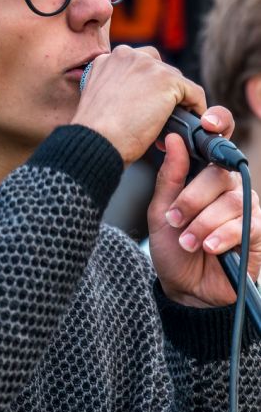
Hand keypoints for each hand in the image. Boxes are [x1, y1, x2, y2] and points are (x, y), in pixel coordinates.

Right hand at [72, 46, 206, 164]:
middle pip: (159, 69)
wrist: (95, 141)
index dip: (146, 87)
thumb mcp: (99, 99)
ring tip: (174, 123)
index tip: (147, 106)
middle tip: (161, 117)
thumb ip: (115, 89)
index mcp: (108, 59)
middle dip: (162, 92)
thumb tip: (137, 99)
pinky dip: (196, 108)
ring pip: (176, 81)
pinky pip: (193, 92)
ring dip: (177, 101)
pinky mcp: (167, 80)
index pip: (139, 66)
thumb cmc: (94, 132)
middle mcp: (127, 55)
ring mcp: (148, 65)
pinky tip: (191, 123)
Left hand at [148, 106, 260, 306]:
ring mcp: (248, 207)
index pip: (219, 139)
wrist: (185, 288)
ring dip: (203, 223)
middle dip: (192, 198)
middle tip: (174, 219)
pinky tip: (209, 247)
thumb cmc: (173, 247)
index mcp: (206, 174)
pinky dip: (222, 235)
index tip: (206, 123)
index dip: (219, 124)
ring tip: (187, 241)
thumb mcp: (161, 211)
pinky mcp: (260, 230)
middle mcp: (230, 186)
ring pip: (231, 200)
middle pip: (219, 174)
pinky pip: (247, 224)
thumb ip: (170, 177)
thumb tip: (173, 140)